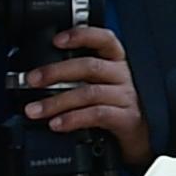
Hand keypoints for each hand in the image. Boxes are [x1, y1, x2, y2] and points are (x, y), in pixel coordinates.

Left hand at [19, 26, 150, 169]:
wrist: (144, 138)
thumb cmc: (120, 109)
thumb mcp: (104, 85)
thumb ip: (81, 76)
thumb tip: (42, 76)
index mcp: (118, 63)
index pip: (105, 40)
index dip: (81, 36)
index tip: (57, 40)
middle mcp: (124, 76)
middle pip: (90, 66)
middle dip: (56, 72)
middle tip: (32, 80)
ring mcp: (127, 97)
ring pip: (89, 92)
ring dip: (56, 101)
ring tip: (35, 110)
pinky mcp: (128, 119)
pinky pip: (97, 115)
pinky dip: (73, 118)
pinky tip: (57, 124)